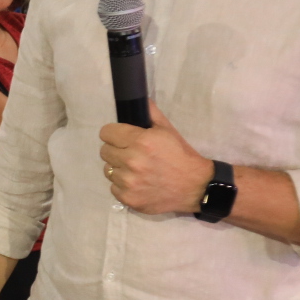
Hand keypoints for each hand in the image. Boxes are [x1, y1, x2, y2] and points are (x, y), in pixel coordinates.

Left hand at [97, 102, 212, 215]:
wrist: (195, 187)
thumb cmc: (181, 156)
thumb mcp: (168, 130)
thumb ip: (151, 114)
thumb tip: (139, 100)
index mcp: (141, 141)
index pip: (106, 133)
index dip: (113, 133)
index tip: (121, 137)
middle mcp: (131, 161)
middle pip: (104, 151)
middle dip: (116, 150)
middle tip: (130, 153)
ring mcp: (128, 182)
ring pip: (108, 170)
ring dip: (118, 168)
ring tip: (136, 170)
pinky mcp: (128, 198)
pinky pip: (113, 187)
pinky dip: (123, 185)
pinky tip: (138, 183)